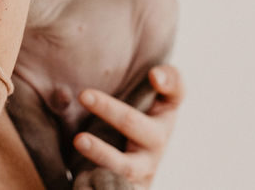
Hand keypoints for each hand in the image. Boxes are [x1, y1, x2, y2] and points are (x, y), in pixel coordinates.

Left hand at [74, 65, 184, 188]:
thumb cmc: (125, 120)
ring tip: (79, 139)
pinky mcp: (133, 189)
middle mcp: (157, 140)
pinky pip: (119, 188)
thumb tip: (149, 75)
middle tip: (84, 95)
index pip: (175, 92)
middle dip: (110, 110)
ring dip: (102, 153)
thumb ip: (128, 77)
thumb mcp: (132, 96)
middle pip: (136, 124)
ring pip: (127, 165)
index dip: (168, 82)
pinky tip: (83, 179)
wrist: (117, 165)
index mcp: (161, 112)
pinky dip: (100, 186)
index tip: (152, 75)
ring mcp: (145, 169)